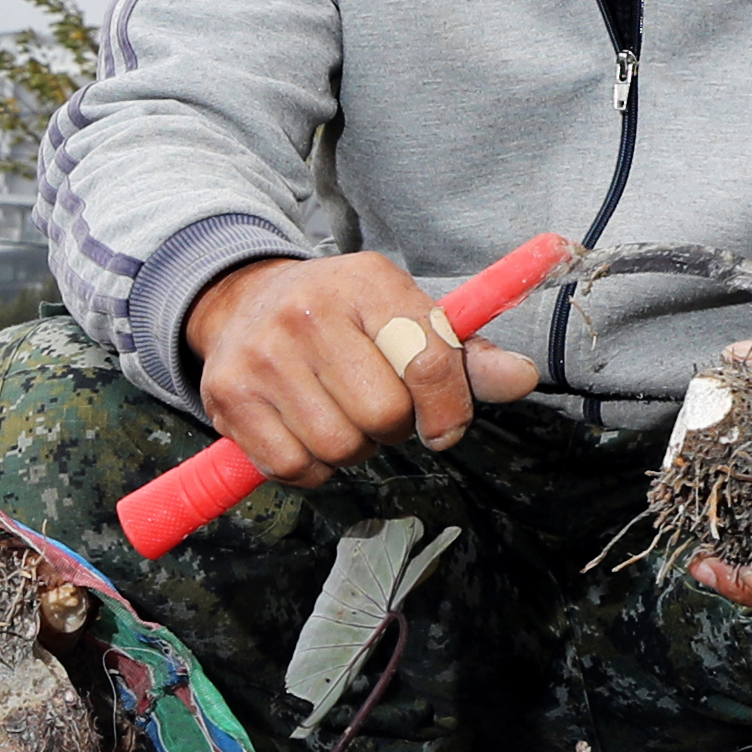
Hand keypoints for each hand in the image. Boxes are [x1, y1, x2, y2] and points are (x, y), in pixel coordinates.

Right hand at [184, 249, 547, 491]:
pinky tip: (304, 433)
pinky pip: (293, 467)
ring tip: (338, 416)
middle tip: (374, 408)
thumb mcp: (405, 317)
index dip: (448, 409)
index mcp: (368, 283)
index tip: (443, 425)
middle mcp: (310, 312)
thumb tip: (523, 379)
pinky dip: (309, 467)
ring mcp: (263, 355)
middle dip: (391, 427)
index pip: (429, 361)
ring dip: (351, 450)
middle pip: (384, 415)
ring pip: (339, 447)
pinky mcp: (228, 395)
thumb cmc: (344, 318)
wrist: (243, 302)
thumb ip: (465, 355)